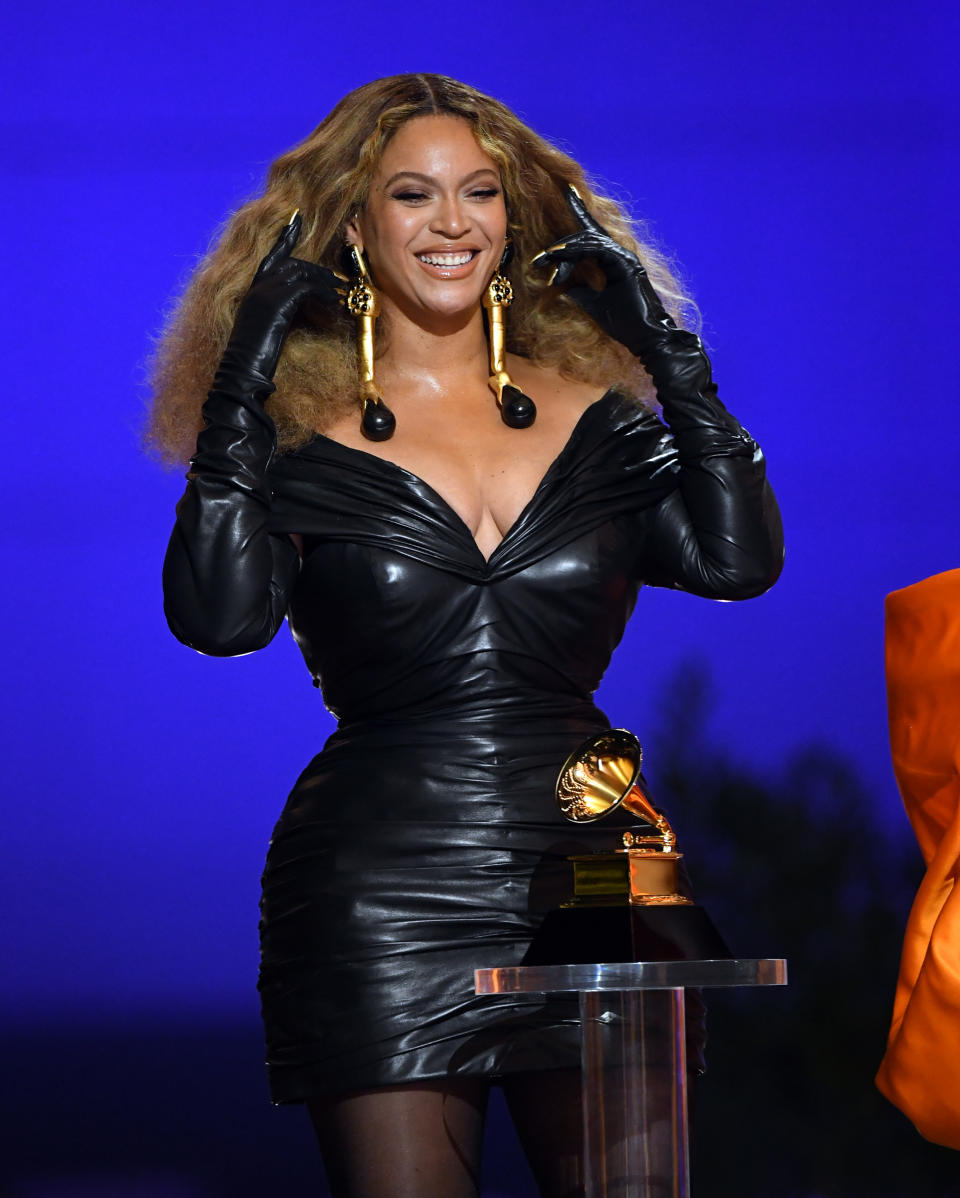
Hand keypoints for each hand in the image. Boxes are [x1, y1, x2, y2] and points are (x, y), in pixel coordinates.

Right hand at [220, 212, 343, 383]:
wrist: (242, 372)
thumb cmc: (255, 359)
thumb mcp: (268, 329)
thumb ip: (281, 312)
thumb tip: (304, 305)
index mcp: (253, 290)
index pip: (271, 255)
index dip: (285, 237)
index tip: (296, 218)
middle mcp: (257, 286)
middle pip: (294, 264)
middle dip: (320, 272)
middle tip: (340, 283)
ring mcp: (265, 292)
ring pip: (303, 273)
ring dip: (326, 284)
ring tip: (342, 295)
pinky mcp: (276, 303)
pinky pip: (308, 289)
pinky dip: (324, 296)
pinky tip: (335, 306)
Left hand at [534, 187, 718, 403]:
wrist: (645, 338)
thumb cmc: (623, 323)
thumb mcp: (592, 304)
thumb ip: (578, 291)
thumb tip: (560, 286)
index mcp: (612, 261)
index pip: (591, 233)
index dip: (579, 210)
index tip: (566, 191)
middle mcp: (619, 254)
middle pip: (585, 235)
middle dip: (561, 246)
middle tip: (540, 259)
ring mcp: (624, 257)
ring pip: (590, 240)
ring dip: (565, 249)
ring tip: (547, 257)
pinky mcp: (627, 264)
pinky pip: (599, 249)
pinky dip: (579, 250)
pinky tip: (562, 256)